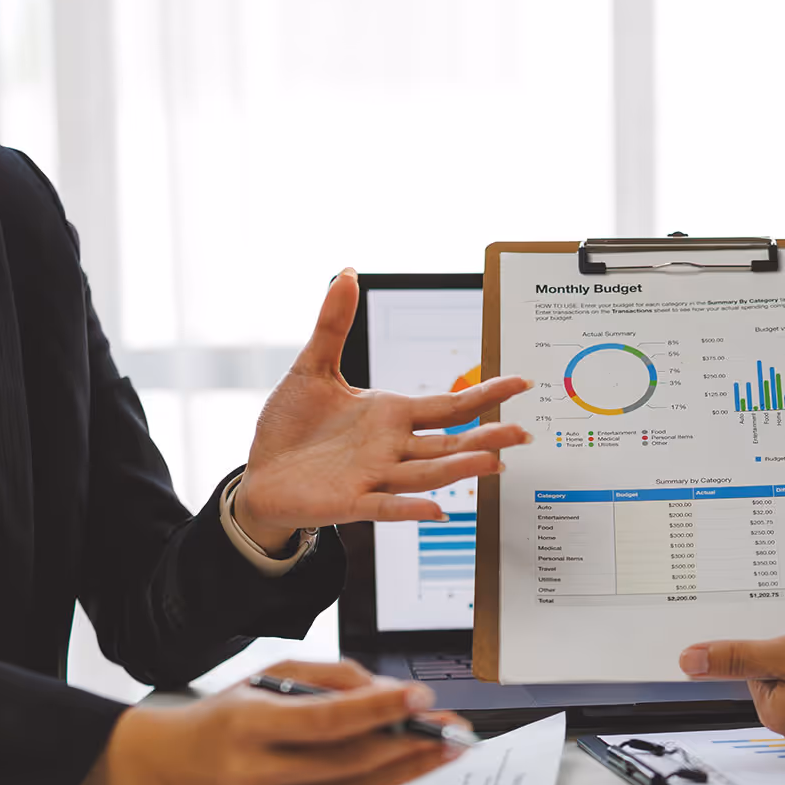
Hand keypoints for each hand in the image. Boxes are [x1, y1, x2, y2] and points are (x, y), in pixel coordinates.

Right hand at [68, 659, 469, 784]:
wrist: (164, 774)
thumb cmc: (223, 719)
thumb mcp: (264, 680)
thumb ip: (329, 679)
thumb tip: (388, 694)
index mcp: (247, 728)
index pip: (326, 721)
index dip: (379, 710)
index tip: (420, 695)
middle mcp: (259, 776)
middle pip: (351, 764)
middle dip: (411, 745)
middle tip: (454, 729)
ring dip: (409, 771)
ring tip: (446, 748)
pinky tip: (409, 767)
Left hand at [231, 269, 532, 550]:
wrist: (262, 474)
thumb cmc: (292, 428)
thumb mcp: (312, 368)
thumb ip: (333, 324)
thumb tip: (345, 273)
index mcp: (391, 415)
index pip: (448, 406)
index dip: (485, 394)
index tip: (519, 382)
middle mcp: (391, 447)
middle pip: (448, 443)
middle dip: (486, 438)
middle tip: (521, 433)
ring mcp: (374, 476)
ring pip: (426, 473)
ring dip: (458, 470)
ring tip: (492, 463)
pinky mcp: (350, 501)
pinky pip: (386, 506)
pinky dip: (410, 508)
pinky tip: (437, 511)